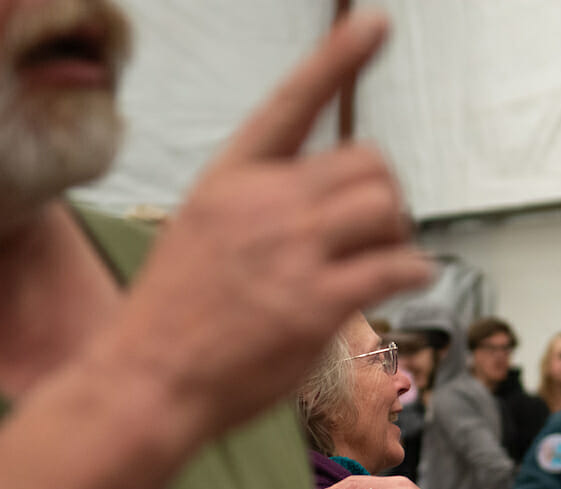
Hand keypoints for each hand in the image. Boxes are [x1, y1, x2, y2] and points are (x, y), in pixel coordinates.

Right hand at [101, 10, 432, 440]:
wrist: (146, 382)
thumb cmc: (175, 317)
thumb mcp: (202, 233)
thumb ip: (259, 208)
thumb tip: (332, 207)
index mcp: (231, 178)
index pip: (292, 102)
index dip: (338, 58)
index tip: (376, 22)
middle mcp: (262, 202)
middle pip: (367, 162)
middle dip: (385, 193)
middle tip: (378, 229)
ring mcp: (290, 251)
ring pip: (386, 206)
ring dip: (399, 232)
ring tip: (385, 258)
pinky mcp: (315, 303)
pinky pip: (396, 265)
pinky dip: (414, 270)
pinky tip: (409, 279)